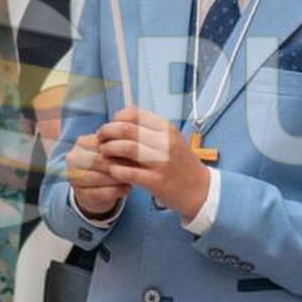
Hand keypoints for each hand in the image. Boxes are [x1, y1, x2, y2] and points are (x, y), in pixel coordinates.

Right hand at [65, 125, 129, 221]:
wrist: (95, 189)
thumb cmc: (108, 164)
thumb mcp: (112, 152)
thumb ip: (121, 145)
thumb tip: (139, 144)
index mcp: (82, 143)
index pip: (104, 144)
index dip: (122, 149)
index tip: (138, 154)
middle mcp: (73, 159)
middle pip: (100, 160)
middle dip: (121, 164)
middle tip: (138, 168)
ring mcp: (74, 177)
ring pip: (99, 177)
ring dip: (119, 178)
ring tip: (134, 178)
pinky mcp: (80, 194)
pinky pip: (100, 193)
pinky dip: (116, 191)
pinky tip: (127, 189)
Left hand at [95, 106, 211, 222]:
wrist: (200, 189)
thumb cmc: (181, 163)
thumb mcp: (172, 139)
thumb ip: (151, 128)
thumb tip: (126, 113)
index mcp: (167, 129)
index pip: (135, 114)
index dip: (117, 118)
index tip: (111, 125)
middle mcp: (165, 143)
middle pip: (128, 129)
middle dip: (108, 132)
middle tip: (100, 137)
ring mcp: (161, 162)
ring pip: (127, 148)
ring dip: (110, 148)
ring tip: (104, 151)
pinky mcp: (156, 181)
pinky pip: (129, 172)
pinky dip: (116, 170)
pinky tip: (113, 170)